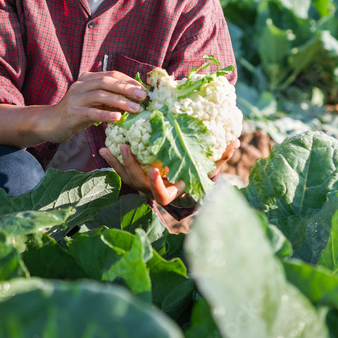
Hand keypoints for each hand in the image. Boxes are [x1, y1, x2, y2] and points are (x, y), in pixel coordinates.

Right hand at [42, 71, 145, 143]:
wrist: (50, 123)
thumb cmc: (76, 113)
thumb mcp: (93, 102)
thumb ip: (108, 97)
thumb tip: (134, 99)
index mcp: (87, 78)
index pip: (111, 75)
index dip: (128, 81)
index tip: (143, 90)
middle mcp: (80, 85)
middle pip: (107, 82)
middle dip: (127, 88)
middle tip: (143, 97)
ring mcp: (75, 98)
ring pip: (100, 95)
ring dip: (120, 102)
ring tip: (135, 109)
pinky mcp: (72, 113)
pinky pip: (91, 112)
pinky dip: (105, 114)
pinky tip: (118, 117)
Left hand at [100, 138, 241, 206]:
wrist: (182, 180)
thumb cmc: (197, 172)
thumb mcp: (209, 166)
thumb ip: (221, 156)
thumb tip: (235, 141)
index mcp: (172, 191)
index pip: (162, 195)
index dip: (156, 185)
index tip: (153, 170)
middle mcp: (153, 191)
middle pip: (137, 182)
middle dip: (129, 165)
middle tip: (124, 147)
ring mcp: (141, 186)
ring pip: (125, 177)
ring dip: (116, 162)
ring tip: (108, 146)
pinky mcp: (133, 178)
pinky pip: (120, 171)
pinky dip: (111, 161)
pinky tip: (103, 148)